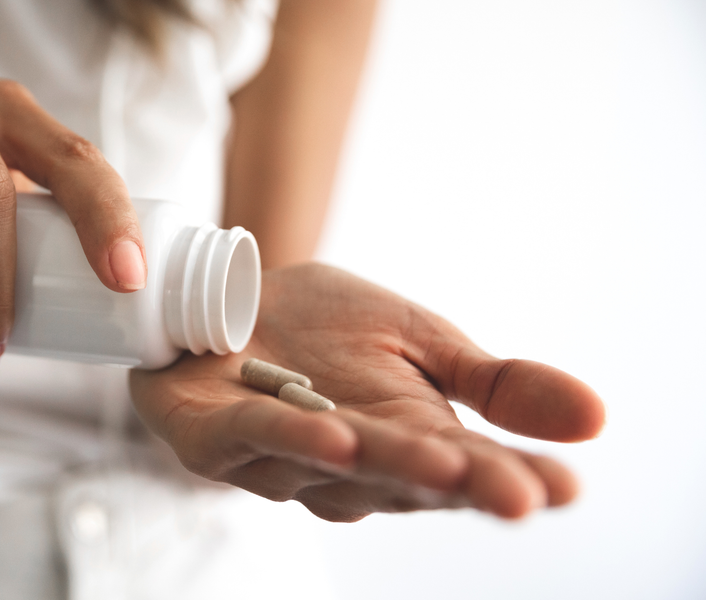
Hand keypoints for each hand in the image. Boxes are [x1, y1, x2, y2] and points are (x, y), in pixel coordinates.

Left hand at [130, 264, 604, 520]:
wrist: (230, 295)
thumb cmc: (324, 328)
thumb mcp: (422, 341)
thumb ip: (493, 384)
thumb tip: (596, 416)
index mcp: (403, 445)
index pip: (464, 473)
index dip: (510, 482)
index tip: (564, 488)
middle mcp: (345, 467)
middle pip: (407, 480)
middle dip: (459, 484)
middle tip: (518, 492)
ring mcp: (276, 458)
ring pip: (335, 467)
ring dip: (384, 463)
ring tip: (438, 459)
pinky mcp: (212, 438)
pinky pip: (253, 439)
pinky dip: (293, 436)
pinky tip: (336, 433)